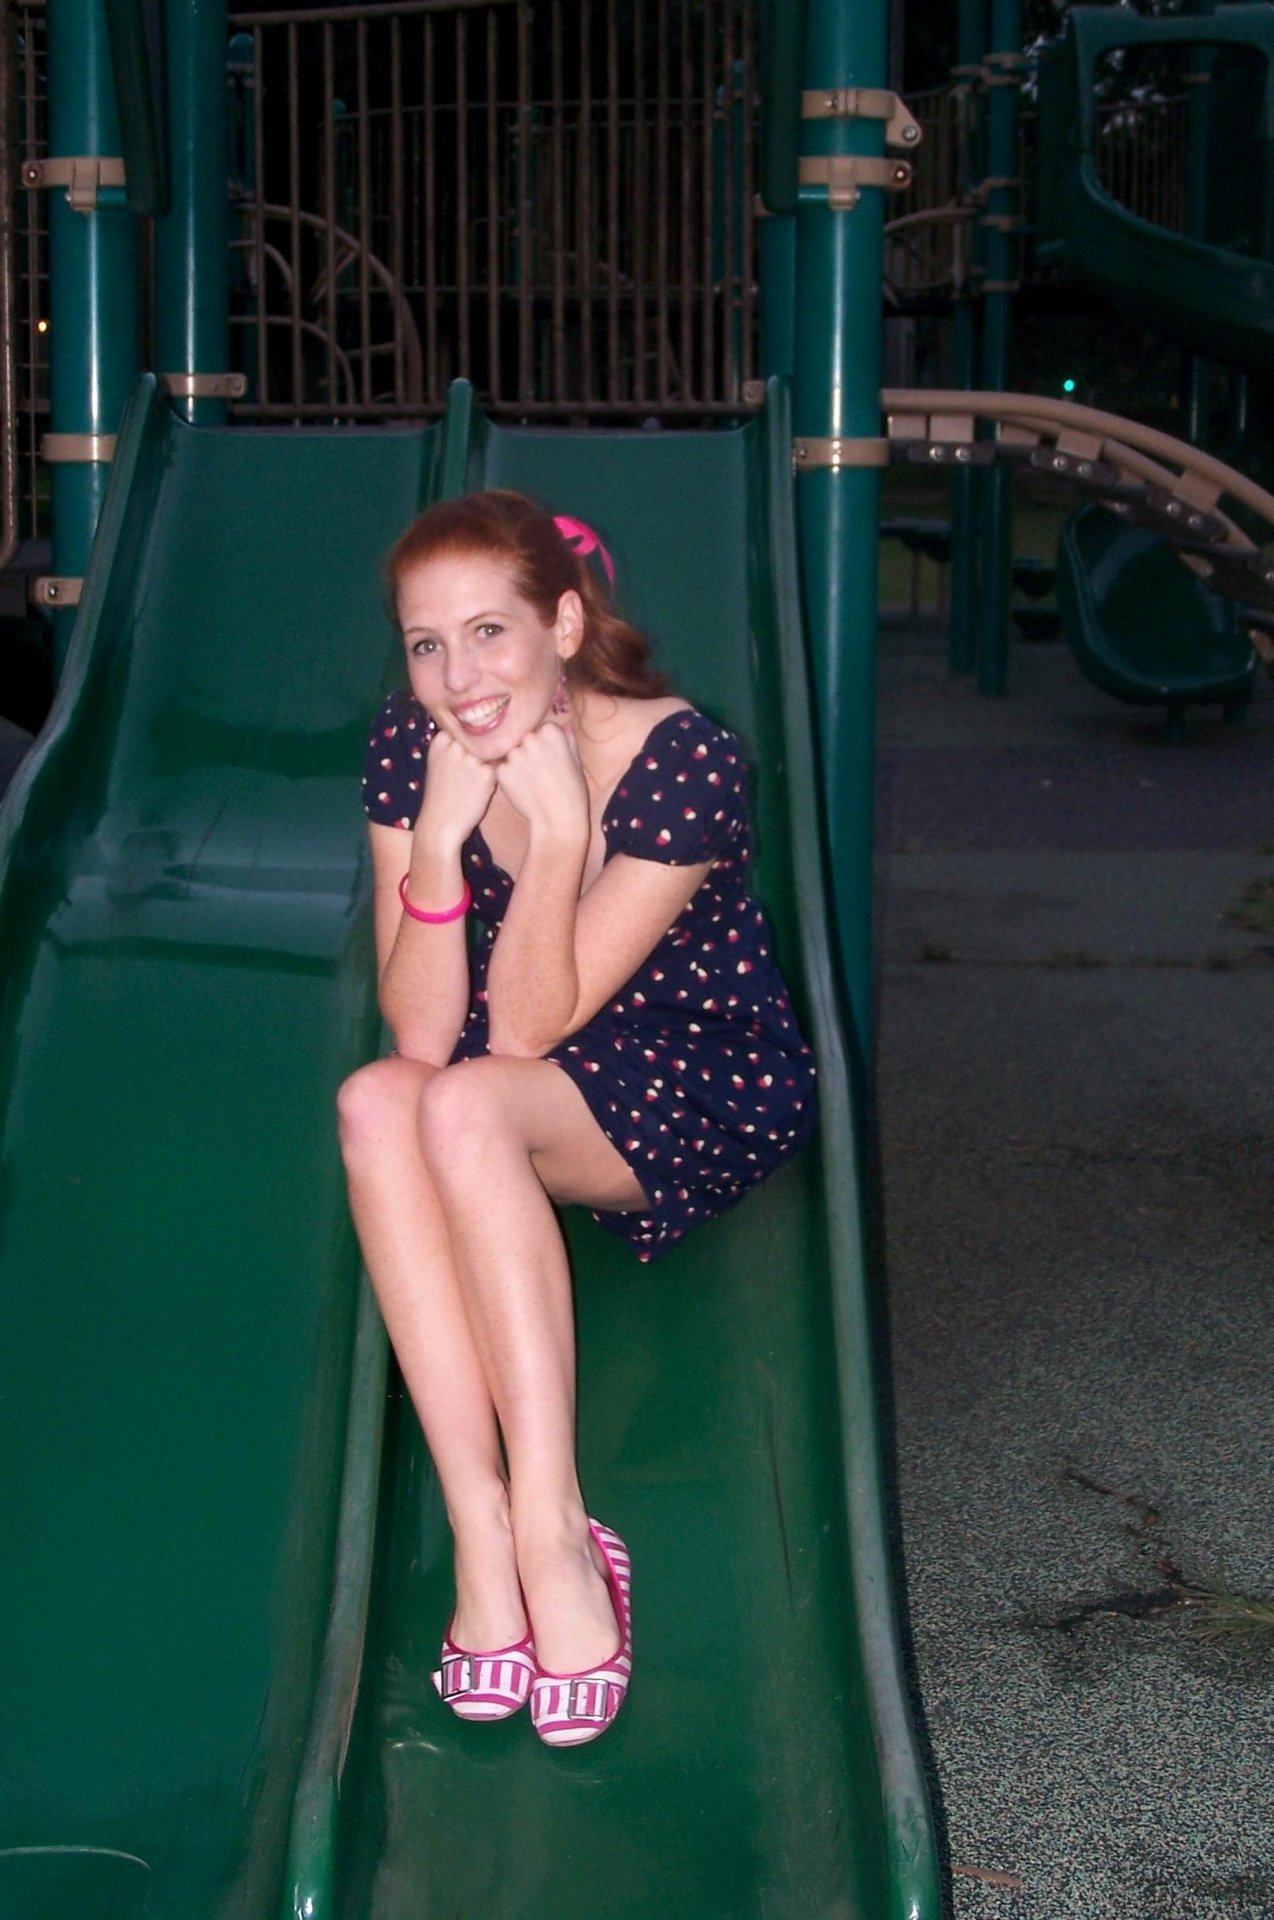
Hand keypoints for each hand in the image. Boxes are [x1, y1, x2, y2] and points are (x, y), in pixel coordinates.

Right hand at [415, 729, 497, 853]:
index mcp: (441, 739)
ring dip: (489, 765)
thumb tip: (483, 728)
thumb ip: (455, 743)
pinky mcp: (487, 773)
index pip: (467, 730)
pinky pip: (499, 768)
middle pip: (481, 740)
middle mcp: (455, 745)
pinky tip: (480, 790)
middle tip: (466, 777)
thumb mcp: (440, 761)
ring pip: (492, 752)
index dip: (469, 746)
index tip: (460, 764)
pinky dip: (494, 778)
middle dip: (480, 754)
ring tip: (472, 784)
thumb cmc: (442, 793)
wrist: (440, 822)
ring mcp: (471, 758)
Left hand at [496, 721, 588, 841]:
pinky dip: (509, 777)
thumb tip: (564, 725)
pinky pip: (503, 768)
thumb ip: (567, 739)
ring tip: (531, 781)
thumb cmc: (572, 790)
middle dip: (528, 751)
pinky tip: (523, 788)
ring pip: (511, 753)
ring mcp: (514, 755)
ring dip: (517, 763)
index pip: (540, 729)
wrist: (558, 818)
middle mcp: (531, 738)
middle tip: (539, 771)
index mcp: (551, 732)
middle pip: (523, 739)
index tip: (551, 759)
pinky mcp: (502, 771)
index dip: (545, 745)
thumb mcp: (575, 760)